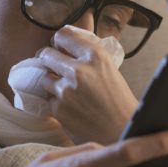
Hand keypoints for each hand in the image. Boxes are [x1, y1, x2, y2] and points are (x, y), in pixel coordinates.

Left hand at [37, 26, 139, 144]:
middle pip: (47, 54)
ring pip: (45, 77)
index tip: (60, 48)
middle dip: (50, 60)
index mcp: (95, 55)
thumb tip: (70, 34)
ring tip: (70, 91)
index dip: (59, 42)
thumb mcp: (109, 69)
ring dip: (53, 82)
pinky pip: (48, 97)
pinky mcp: (58, 108)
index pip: (63, 35)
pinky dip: (56, 101)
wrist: (122, 132)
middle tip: (57, 68)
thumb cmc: (119, 101)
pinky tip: (72, 106)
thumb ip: (89, 53)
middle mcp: (79, 70)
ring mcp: (66, 90)